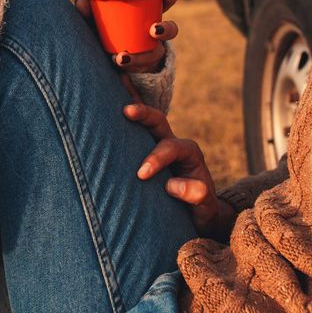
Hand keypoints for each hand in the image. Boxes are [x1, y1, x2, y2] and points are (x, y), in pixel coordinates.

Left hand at [75, 0, 178, 73]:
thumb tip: (81, 2)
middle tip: (154, 30)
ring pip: (156, 54)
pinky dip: (130, 73)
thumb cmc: (104, 34)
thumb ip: (89, 14)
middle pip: (171, 29)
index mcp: (147, 14)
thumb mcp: (97, 24)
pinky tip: (118, 72)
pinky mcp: (143, 71)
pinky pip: (143, 73)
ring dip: (141, 57)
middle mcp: (153, 34)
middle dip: (166, 29)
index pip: (165, 3)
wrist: (106, 64)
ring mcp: (151, 53)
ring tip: (121, 59)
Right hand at [126, 103, 235, 240]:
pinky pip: (133, 134)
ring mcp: (157, 146)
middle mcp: (173, 144)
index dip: (156, 158)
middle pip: (158, 121)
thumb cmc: (200, 208)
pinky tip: (106, 112)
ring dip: (130, 111)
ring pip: (144, 123)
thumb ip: (196, 194)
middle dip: (144, 114)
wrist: (196, 212)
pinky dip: (123, 122)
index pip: (171, 148)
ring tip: (113, 100)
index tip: (141, 174)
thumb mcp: (205, 206)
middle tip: (127, 111)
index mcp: (189, 153)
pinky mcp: (143, 153)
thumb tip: (172, 186)